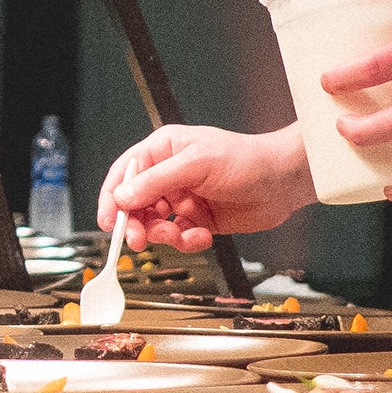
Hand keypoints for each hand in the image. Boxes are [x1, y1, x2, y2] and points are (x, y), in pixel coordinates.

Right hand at [99, 125, 309, 253]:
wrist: (282, 182)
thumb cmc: (246, 160)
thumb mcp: (196, 165)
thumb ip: (156, 182)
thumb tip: (122, 196)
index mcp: (163, 151)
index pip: (125, 174)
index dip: (113, 198)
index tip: (109, 222)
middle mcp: (169, 175)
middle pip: (135, 205)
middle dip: (137, 224)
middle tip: (139, 240)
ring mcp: (182, 198)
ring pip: (156, 224)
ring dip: (165, 235)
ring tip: (183, 234)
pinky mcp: (197, 220)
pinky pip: (179, 237)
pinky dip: (187, 241)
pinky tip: (202, 235)